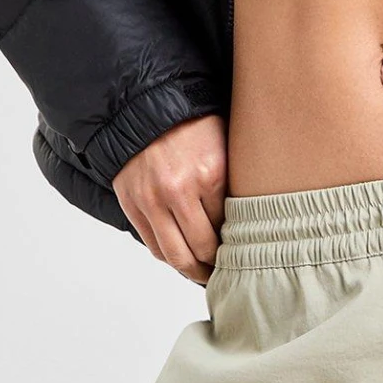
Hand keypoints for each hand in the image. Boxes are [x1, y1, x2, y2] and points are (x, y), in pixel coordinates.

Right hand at [112, 113, 228, 284]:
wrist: (148, 109)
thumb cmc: (193, 126)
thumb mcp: (226, 146)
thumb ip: (233, 183)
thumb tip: (249, 223)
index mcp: (210, 173)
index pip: (228, 227)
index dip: (237, 243)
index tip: (245, 251)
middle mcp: (179, 190)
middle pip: (203, 248)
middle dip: (216, 265)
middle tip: (227, 271)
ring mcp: (152, 200)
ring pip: (176, 255)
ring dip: (193, 270)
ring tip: (205, 273)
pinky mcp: (133, 204)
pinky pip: (153, 245)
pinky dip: (169, 257)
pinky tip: (183, 259)